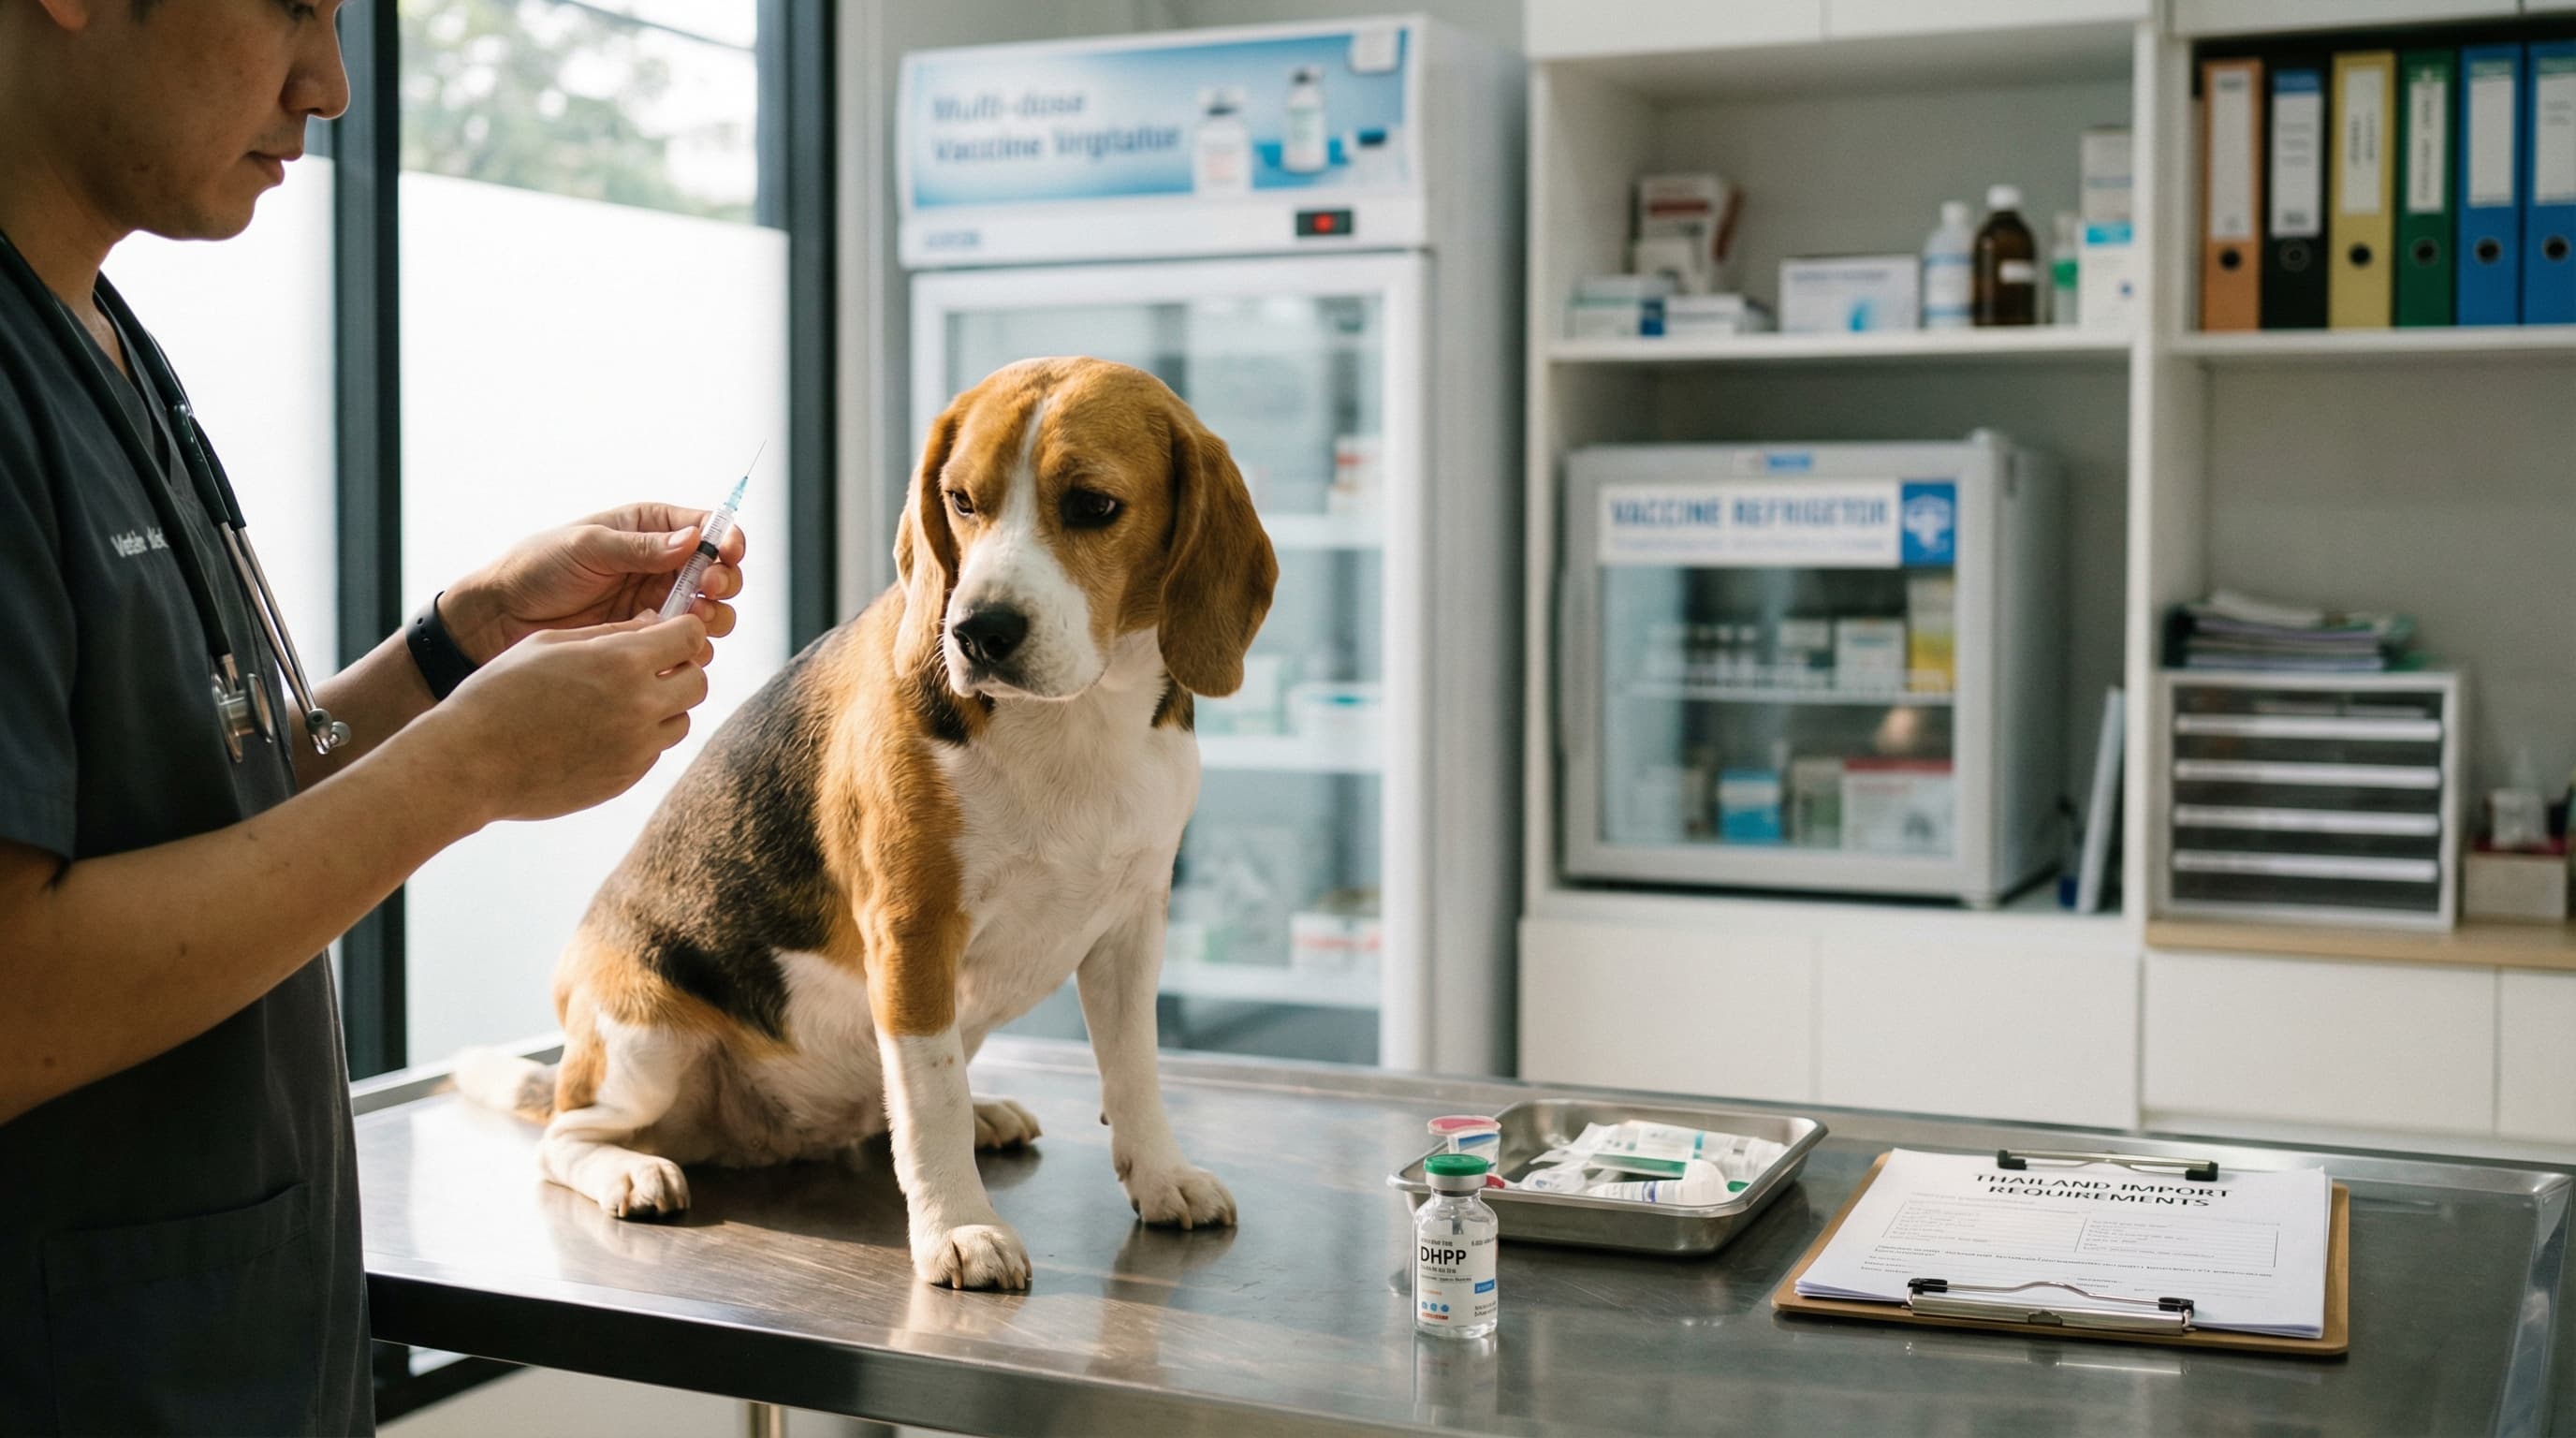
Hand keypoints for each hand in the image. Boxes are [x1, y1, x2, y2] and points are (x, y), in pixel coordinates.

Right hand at [420, 612, 710, 823]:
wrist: (470, 762)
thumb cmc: (501, 692)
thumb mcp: (551, 643)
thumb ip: (611, 633)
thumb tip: (655, 624)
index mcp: (622, 662)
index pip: (692, 636)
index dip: (682, 631)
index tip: (667, 634)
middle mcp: (640, 706)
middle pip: (698, 681)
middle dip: (679, 670)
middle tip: (648, 669)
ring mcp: (636, 748)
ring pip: (681, 721)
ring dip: (662, 707)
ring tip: (619, 702)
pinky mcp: (626, 779)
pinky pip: (653, 751)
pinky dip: (639, 738)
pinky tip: (599, 731)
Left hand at [440, 502, 747, 666]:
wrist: (503, 617)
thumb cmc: (538, 568)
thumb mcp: (588, 547)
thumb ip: (641, 547)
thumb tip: (692, 541)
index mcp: (649, 528)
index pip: (705, 528)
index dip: (725, 540)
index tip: (727, 554)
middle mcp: (661, 563)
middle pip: (719, 572)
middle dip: (722, 582)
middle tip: (706, 590)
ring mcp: (657, 602)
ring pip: (712, 610)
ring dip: (714, 615)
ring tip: (693, 620)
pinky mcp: (648, 637)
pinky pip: (686, 642)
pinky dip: (693, 645)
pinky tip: (678, 646)